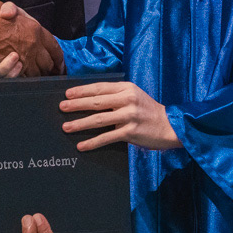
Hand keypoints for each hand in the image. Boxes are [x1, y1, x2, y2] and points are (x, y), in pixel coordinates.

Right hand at [0, 1, 62, 76]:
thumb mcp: (0, 7)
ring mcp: (22, 59)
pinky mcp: (12, 71)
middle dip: (49, 67)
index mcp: (34, 29)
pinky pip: (24, 78)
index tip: (60, 62)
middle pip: (47, 62)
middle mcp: (32, 46)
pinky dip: (25, 78)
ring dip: (37, 74)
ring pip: (36, 73)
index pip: (53, 45)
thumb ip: (12, 9)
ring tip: (37, 74)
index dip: (58, 56)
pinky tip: (22, 75)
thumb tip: (11, 12)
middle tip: (51, 71)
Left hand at [60, 81, 181, 150]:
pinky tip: (82, 145)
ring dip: (80, 123)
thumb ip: (116, 95)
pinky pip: (106, 137)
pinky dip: (92, 142)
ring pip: (98, 119)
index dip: (82, 91)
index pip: (100, 88)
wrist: (170, 126)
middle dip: (76, 105)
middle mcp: (127, 99)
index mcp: (126, 88)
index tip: (67, 93)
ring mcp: (129, 116)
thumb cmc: (148, 110)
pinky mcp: (130, 132)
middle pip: (96, 101)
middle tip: (62, 107)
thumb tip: (91, 99)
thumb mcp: (134, 95)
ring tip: (66, 127)